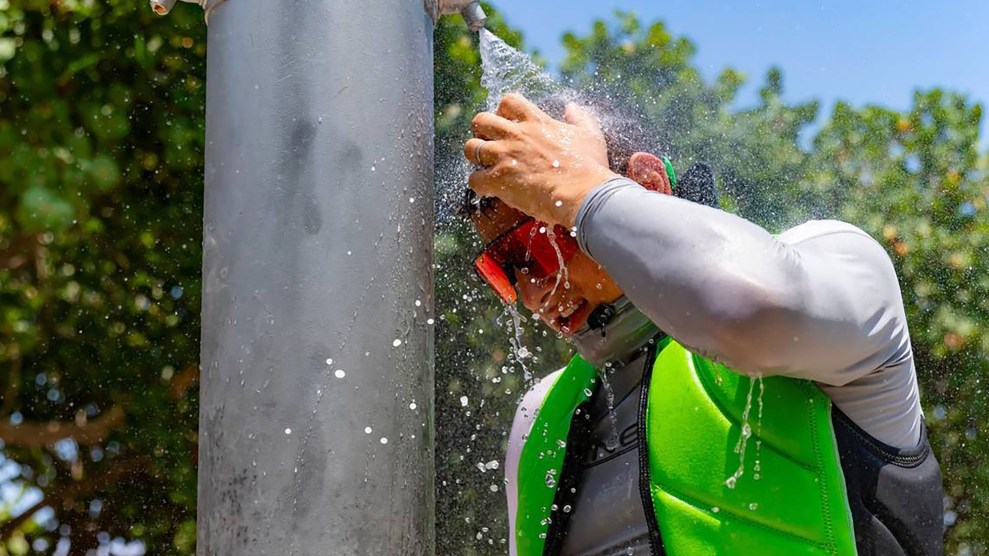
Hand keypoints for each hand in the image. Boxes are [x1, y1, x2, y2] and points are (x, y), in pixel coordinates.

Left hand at [464, 94, 619, 227]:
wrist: (583, 193)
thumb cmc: (589, 167)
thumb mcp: (590, 136)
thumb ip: (580, 118)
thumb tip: (572, 107)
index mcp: (537, 122)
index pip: (509, 101)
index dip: (503, 111)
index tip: (508, 123)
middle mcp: (516, 135)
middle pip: (481, 120)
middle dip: (481, 131)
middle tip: (490, 143)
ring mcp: (505, 156)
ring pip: (471, 148)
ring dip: (475, 156)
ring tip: (485, 166)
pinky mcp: (499, 179)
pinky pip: (473, 179)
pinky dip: (479, 185)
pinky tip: (489, 189)